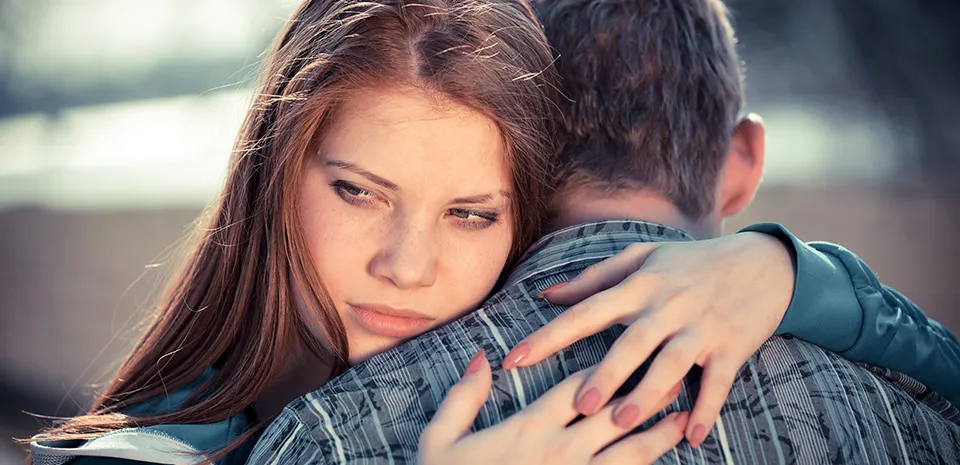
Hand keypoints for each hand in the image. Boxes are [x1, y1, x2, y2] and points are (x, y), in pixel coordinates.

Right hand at [419, 350, 688, 464]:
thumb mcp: (440, 440)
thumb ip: (464, 397)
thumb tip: (482, 358)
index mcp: (530, 427)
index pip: (577, 387)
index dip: (606, 367)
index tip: (629, 346)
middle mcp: (561, 451)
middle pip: (616, 414)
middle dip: (647, 392)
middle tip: (674, 374)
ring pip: (632, 454)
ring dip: (660, 434)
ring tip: (683, 419)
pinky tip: (663, 463)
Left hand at [501, 232, 793, 446]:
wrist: (763, 263)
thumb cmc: (691, 262)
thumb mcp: (643, 258)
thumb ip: (593, 278)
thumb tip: (547, 294)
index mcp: (639, 285)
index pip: (585, 311)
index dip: (548, 336)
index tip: (515, 358)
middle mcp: (667, 306)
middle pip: (631, 343)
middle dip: (605, 374)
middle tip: (579, 406)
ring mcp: (700, 327)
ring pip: (671, 364)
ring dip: (648, 394)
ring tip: (623, 422)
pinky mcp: (731, 347)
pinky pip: (717, 382)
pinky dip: (705, 408)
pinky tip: (691, 437)